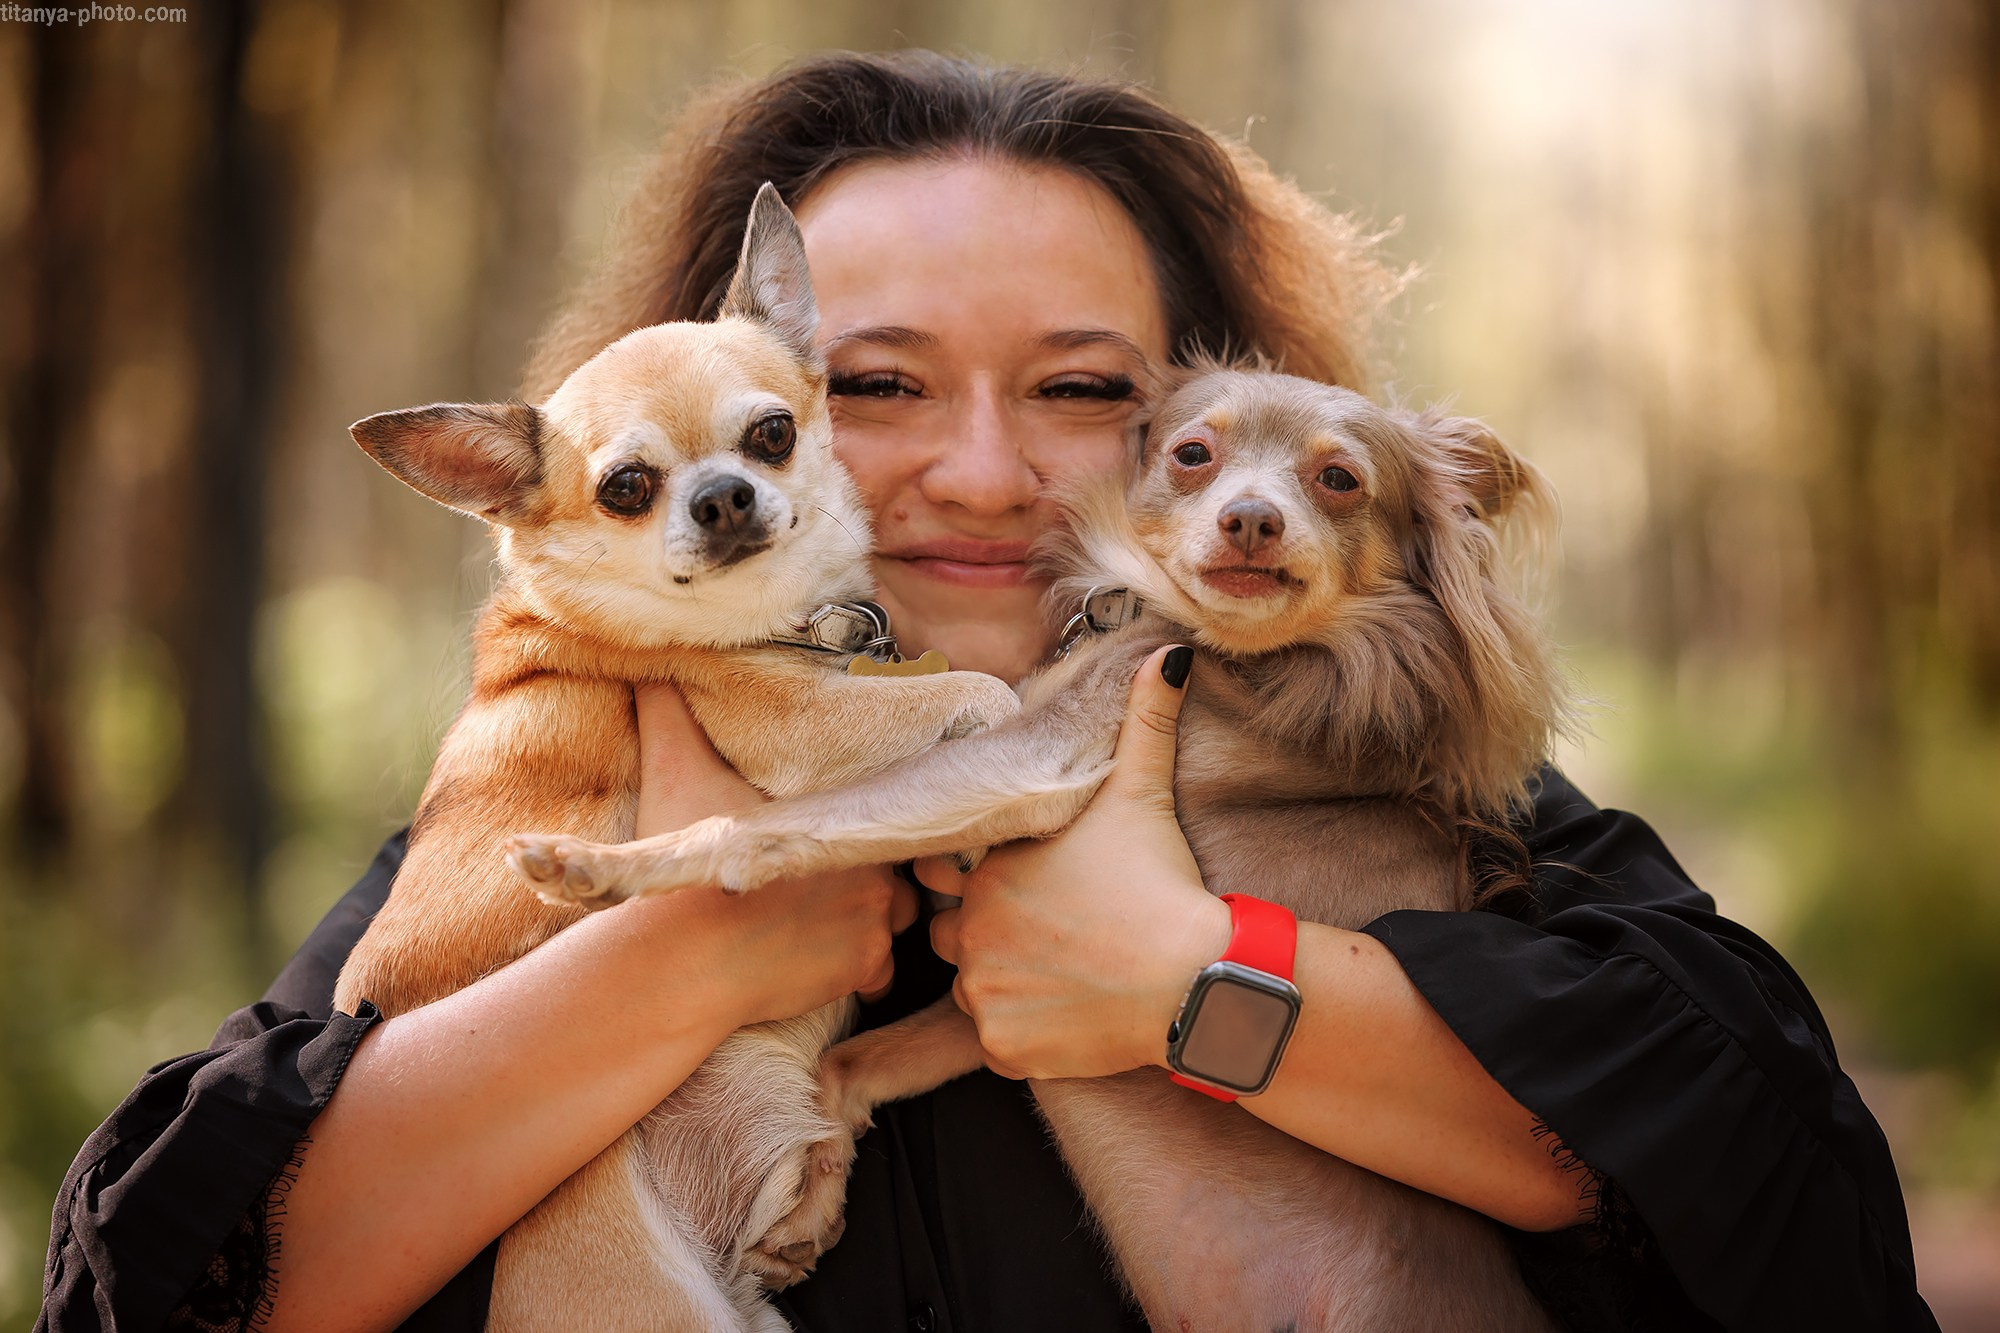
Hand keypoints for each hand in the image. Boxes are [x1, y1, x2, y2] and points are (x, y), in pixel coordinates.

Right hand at [628, 682, 915, 1016]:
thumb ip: (668, 715)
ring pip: (892, 924)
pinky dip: (856, 974)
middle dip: (863, 885)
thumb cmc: (687, 871)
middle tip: (818, 895)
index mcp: (840, 814)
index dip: (857, 833)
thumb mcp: (674, 775)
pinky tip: (814, 962)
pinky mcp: (867, 965)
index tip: (830, 849)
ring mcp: (876, 918)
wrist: (687, 959)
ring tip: (816, 930)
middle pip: (893, 874)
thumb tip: (648, 674)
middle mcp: (873, 863)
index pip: (880, 815)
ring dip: (864, 930)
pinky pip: (882, 975)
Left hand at [924, 645, 1229, 1079]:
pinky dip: (1027, 1034)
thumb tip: (1172, 652)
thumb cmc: (1161, 881)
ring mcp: (984, 994)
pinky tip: (1073, 1012)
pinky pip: (999, 1043)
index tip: (1029, 887)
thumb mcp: (1146, 790)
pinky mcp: (1004, 1049)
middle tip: (1052, 933)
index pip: (948, 873)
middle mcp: (969, 932)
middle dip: (988, 934)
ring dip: (1005, 984)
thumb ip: (1146, 719)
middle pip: (952, 935)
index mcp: (988, 870)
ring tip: (1066, 972)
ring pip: (974, 989)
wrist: (1194, 978)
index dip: (981, 879)